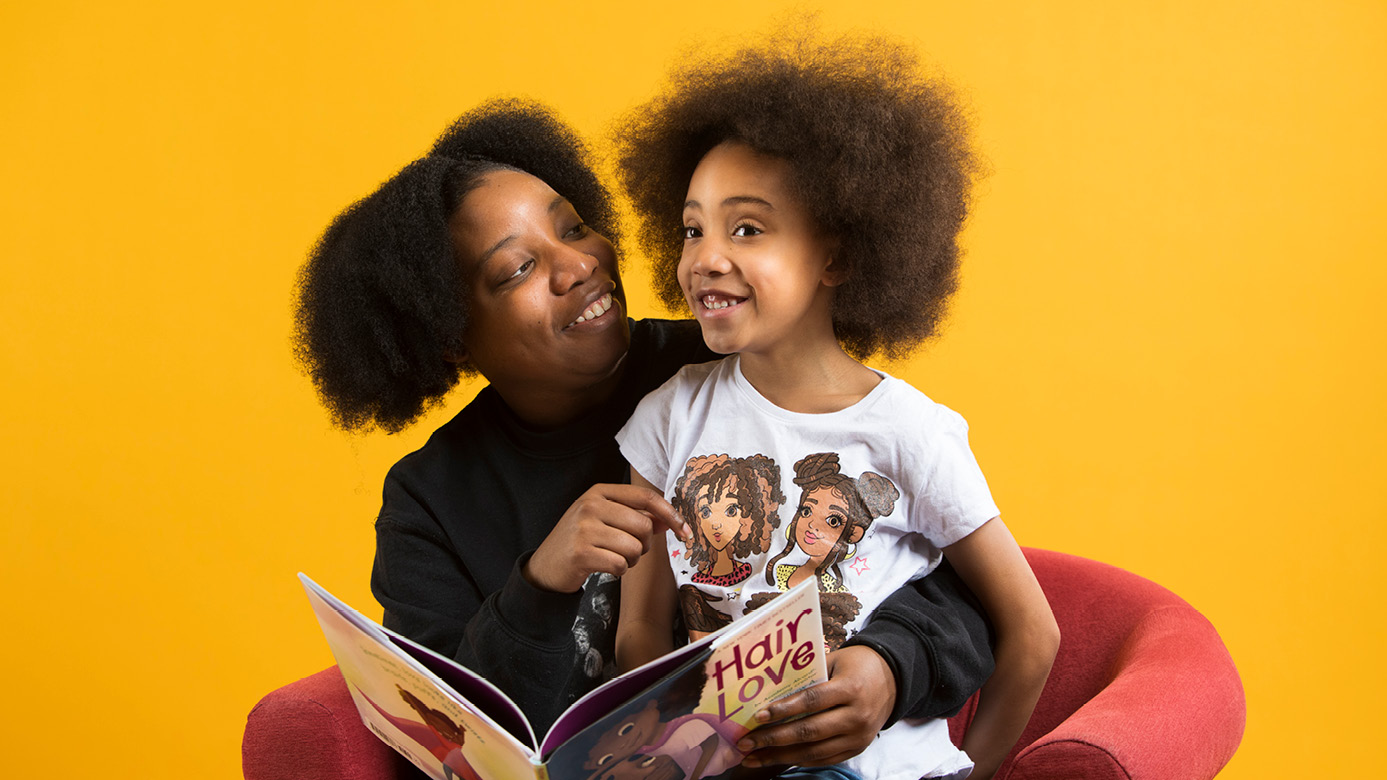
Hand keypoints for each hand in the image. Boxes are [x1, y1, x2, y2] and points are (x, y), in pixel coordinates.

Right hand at [523, 483, 690, 592]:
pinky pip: (620, 565)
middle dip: (644, 544)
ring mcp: (584, 528)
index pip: (645, 496)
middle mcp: (590, 505)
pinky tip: (605, 566)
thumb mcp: (606, 521)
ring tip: (614, 557)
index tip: (684, 531)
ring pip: (634, 547)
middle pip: (644, 525)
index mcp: (599, 492)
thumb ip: (637, 517)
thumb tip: (671, 521)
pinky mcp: (581, 553)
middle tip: (630, 550)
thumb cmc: (581, 541)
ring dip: (631, 560)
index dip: (670, 514)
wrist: (546, 566)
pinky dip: (619, 571)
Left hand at [736, 645, 896, 767]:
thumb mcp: (835, 660)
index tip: (758, 716)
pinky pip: (824, 759)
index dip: (784, 710)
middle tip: (747, 742)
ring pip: (814, 752)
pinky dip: (799, 760)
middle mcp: (856, 716)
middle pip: (809, 731)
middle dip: (774, 739)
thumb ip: (807, 673)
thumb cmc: (857, 665)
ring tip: (754, 757)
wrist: (893, 680)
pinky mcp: (857, 748)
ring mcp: (858, 736)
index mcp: (850, 688)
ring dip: (780, 756)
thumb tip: (769, 684)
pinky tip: (778, 759)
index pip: (812, 701)